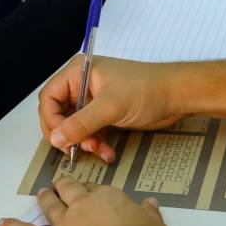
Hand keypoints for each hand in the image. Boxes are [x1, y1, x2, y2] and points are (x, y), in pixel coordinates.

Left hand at [0, 176, 169, 225]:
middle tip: (61, 184)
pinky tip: (2, 225)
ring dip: (45, 198)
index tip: (93, 193)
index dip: (93, 190)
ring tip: (41, 194)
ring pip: (50, 206)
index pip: (98, 189)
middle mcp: (83, 207)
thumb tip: (150, 202)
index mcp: (109, 199)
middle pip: (70, 189)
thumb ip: (150, 214)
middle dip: (64, 185)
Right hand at [38, 55, 186, 162]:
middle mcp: (83, 85)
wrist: (177, 96)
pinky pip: (91, 133)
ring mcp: (94, 101)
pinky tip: (108, 153)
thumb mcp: (110, 106)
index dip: (51, 120)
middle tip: (77, 148)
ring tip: (97, 150)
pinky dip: (97, 144)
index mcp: (78, 73)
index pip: (49, 97)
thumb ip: (80, 123)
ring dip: (84, 143)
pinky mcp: (106, 115)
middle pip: (59, 115)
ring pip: (75, 128)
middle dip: (69, 134)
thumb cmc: (148, 89)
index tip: (60, 138)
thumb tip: (56, 137)